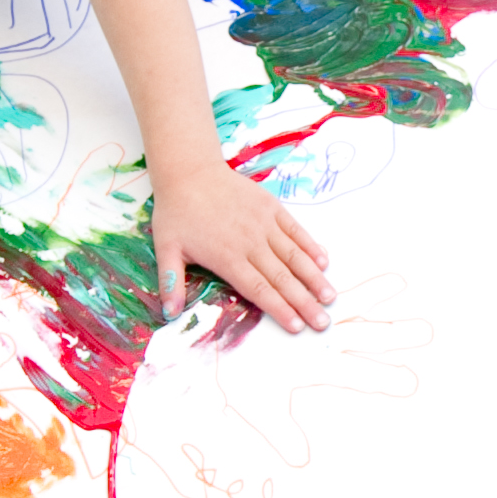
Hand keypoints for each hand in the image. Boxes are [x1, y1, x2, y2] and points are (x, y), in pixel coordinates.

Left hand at [152, 155, 333, 331]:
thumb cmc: (177, 212)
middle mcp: (250, 243)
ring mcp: (264, 224)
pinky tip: (323, 261)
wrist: (189, 170)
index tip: (297, 327)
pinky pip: (295, 230)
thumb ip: (171, 282)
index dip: (279, 309)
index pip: (259, 290)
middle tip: (323, 323)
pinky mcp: (271, 207)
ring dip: (314, 278)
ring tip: (330, 297)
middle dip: (305, 303)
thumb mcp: (166, 248)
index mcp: (227, 258)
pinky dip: (310, 246)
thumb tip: (169, 314)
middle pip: (282, 279)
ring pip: (294, 256)